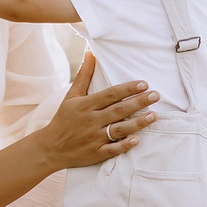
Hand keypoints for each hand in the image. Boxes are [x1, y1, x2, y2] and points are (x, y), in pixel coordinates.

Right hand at [39, 54, 157, 170]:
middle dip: (139, 102)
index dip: (127, 89)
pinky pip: (113, 149)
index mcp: (86, 105)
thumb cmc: (63, 118)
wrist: (50, 147)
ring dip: (138, 123)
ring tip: (154, 115)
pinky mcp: (96, 153)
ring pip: (119, 129)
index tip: (144, 84)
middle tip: (156, 95)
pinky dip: (124, 145)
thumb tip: (90, 53)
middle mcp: (91, 120)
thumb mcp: (71, 96)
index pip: (110, 94)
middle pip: (119, 110)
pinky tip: (138, 140)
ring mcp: (94, 138)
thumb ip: (84, 75)